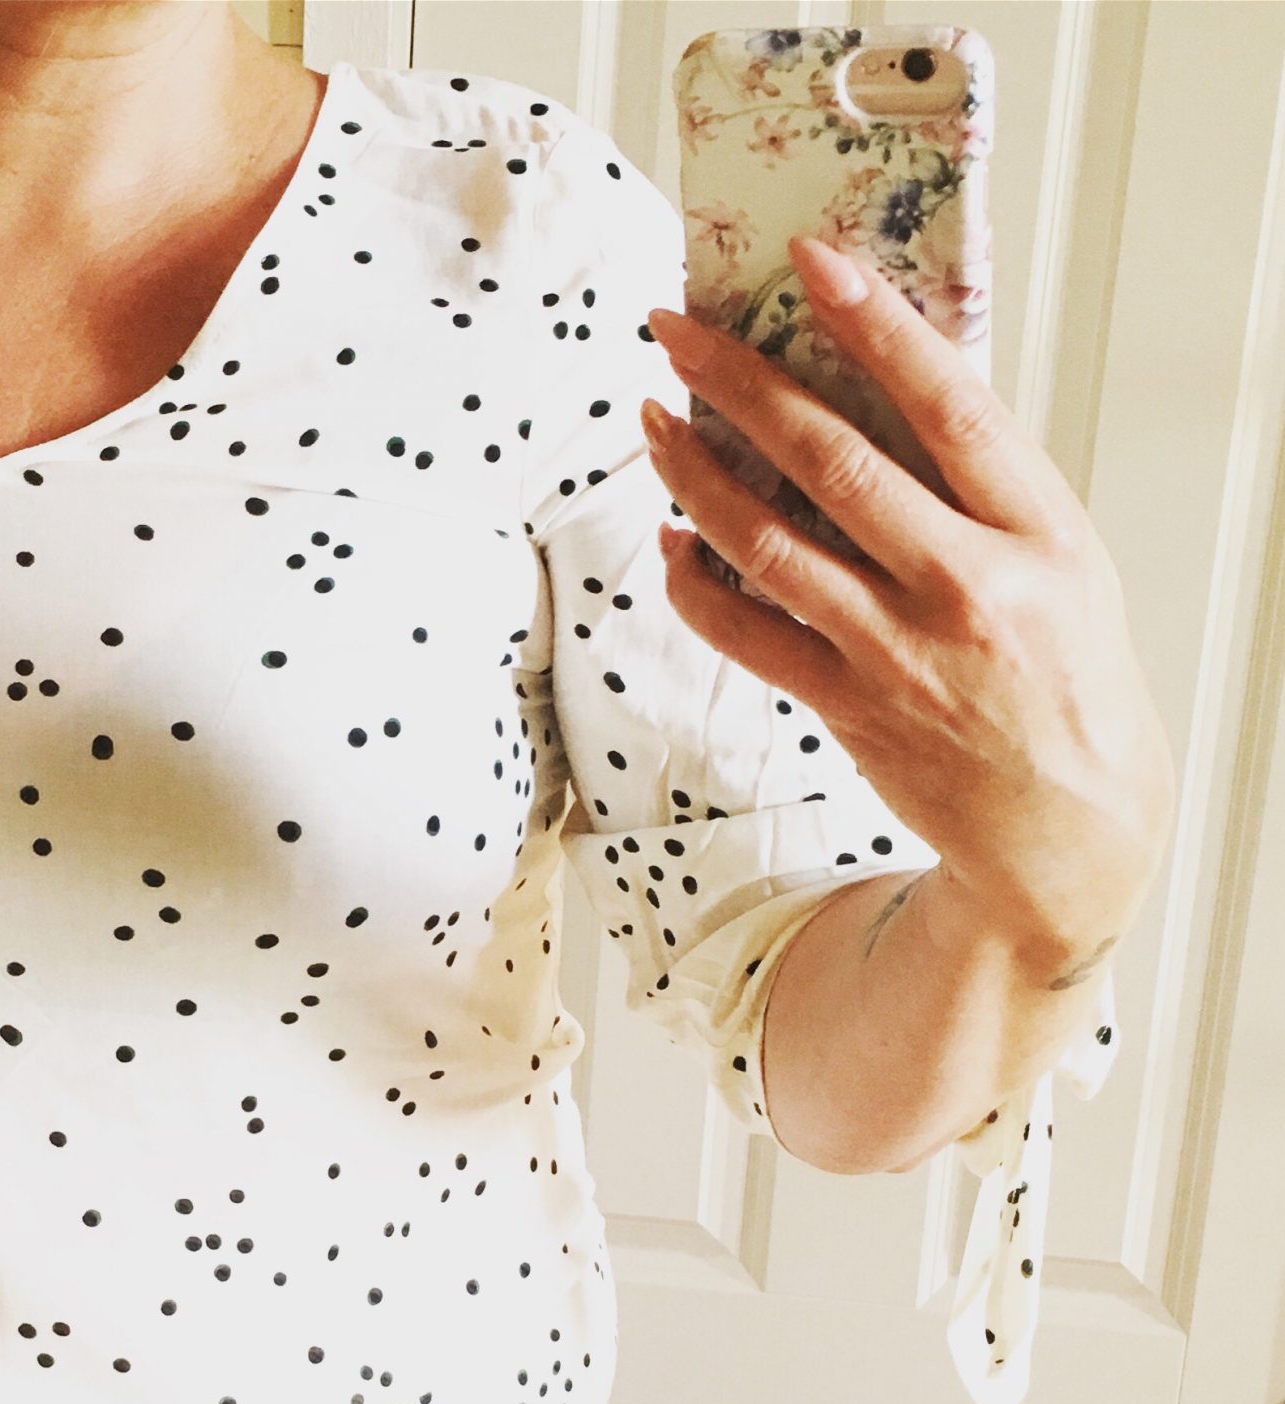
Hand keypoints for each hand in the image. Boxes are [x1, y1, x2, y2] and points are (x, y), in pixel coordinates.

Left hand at [637, 233, 1177, 981]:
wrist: (1067, 823)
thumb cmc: (1066, 673)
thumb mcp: (1062, 559)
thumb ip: (982, 485)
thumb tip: (881, 392)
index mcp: (1038, 530)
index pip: (951, 404)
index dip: (877, 325)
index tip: (812, 263)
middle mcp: (967, 586)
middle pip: (833, 462)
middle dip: (741, 386)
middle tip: (676, 332)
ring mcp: (897, 653)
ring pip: (767, 547)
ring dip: (694, 477)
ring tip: (652, 423)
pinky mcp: (846, 707)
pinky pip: (747, 635)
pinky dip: (696, 586)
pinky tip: (670, 541)